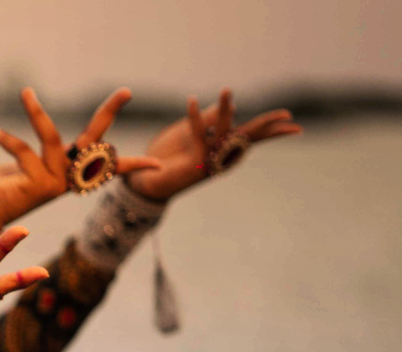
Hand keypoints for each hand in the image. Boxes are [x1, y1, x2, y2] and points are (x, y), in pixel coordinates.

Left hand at [0, 87, 161, 232]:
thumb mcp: (22, 166)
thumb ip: (38, 152)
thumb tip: (43, 134)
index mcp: (67, 175)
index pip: (106, 168)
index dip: (132, 165)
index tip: (159, 165)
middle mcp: (65, 179)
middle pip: (93, 142)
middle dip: (109, 113)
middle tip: (126, 91)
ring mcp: (53, 182)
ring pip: (51, 137)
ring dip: (36, 112)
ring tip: (26, 92)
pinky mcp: (36, 184)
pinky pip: (22, 150)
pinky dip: (5, 138)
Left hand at [124, 89, 302, 200]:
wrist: (145, 178)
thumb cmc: (169, 155)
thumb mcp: (191, 130)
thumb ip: (212, 119)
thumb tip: (235, 106)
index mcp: (224, 147)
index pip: (252, 134)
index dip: (271, 127)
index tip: (290, 118)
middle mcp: (221, 155)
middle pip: (250, 138)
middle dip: (268, 126)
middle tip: (287, 114)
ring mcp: (211, 161)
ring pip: (225, 132)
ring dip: (225, 110)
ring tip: (226, 90)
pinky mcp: (196, 163)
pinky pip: (198, 135)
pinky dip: (195, 118)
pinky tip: (191, 101)